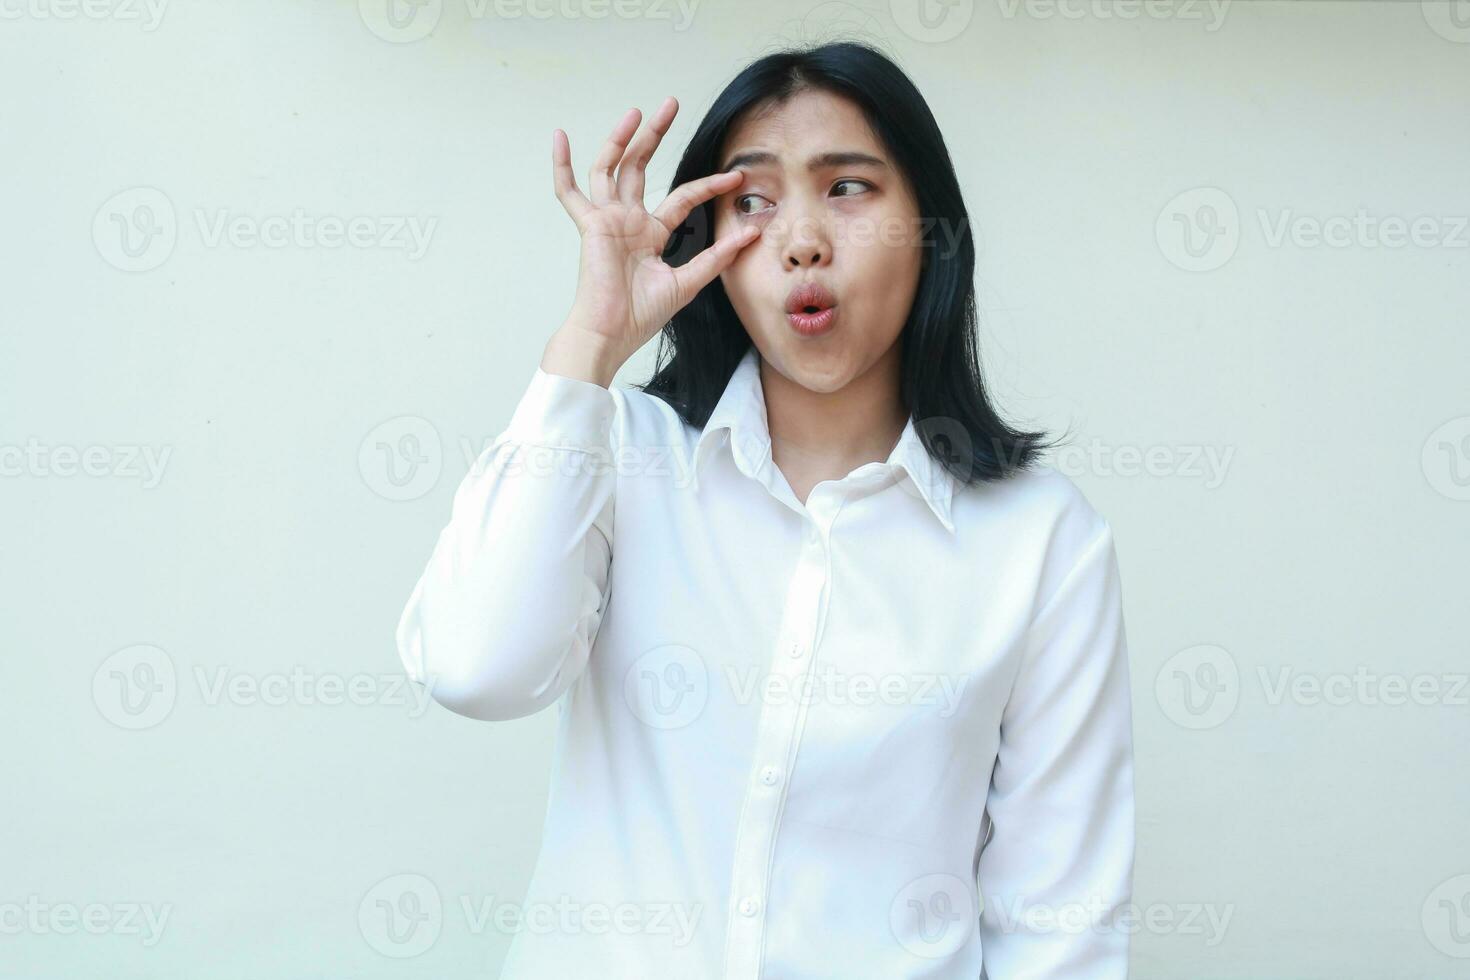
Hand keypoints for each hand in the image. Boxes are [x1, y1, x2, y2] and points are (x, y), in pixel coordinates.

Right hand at [547, 97, 760, 379]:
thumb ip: (716, 257)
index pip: (682, 198)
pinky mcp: (590, 225)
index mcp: (649, 234)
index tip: (736, 179)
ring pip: (611, 167)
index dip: (708, 186)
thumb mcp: (688, 282)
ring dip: (621, 138)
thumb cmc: (642, 316)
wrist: (613, 333)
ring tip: (637, 110)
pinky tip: (559, 136)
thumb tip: (751, 235)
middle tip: (670, 104)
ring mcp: (607, 219)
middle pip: (640, 167)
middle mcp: (627, 220)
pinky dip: (561, 165)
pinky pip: (569, 191)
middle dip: (655, 135)